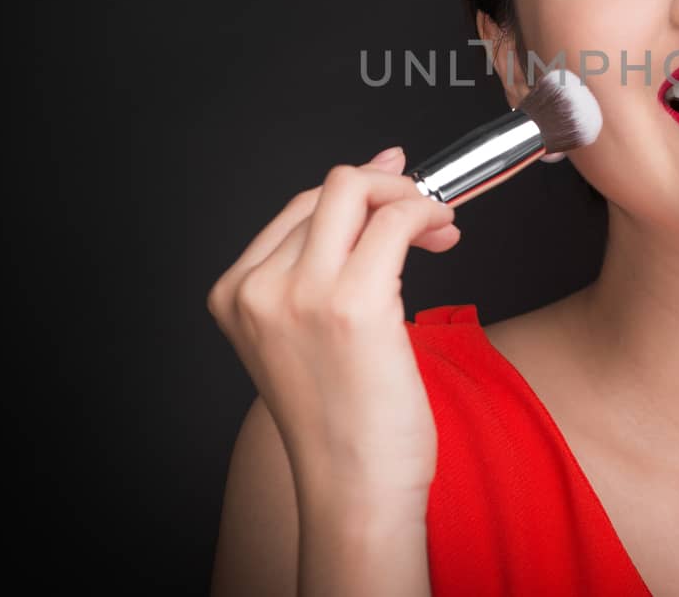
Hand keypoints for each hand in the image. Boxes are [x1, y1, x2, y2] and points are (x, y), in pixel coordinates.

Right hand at [207, 146, 458, 508]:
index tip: (395, 195)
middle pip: (328, 191)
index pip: (299, 209)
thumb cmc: (343, 423)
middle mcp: (258, 289)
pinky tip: (443, 234)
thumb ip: (323, 269)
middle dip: (387, 188)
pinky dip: (426, 213)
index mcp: (235, 294)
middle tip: (426, 213)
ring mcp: (301, 293)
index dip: (358, 193)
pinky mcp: (353, 303)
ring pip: (356, 191)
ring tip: (439, 226)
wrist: (354, 489)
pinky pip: (395, 221)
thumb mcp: (305, 336)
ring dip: (410, 197)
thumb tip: (370, 187)